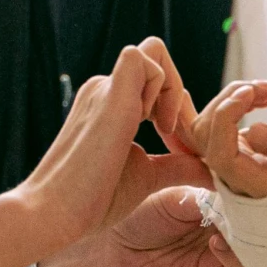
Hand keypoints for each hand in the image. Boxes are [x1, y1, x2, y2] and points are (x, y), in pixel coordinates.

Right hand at [0, 41, 201, 266]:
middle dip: (178, 94)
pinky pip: (144, 60)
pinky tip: (160, 128)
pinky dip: (163, 87)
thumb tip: (212, 168)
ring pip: (152, 52)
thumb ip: (178, 165)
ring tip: (170, 135)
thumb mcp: (147, 175)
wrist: (54, 214)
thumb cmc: (92, 200)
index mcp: (110, 104)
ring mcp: (105, 88)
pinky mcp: (110, 96)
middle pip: (155, 58)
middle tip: (181, 139)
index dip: (176, 108)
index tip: (180, 148)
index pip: (153, 80)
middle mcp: (104, 88)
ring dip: (172, 89)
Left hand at [34, 188, 247, 266]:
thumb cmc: (137, 210)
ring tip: (233, 222)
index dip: (260, 178)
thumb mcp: (176, 190)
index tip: (256, 169)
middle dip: (263, 206)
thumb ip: (210, 185)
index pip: (257, 185)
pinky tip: (217, 243)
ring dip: (255, 233)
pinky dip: (238, 257)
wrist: (110, 247)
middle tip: (253, 197)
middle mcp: (232, 220)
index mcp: (225, 192)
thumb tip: (244, 180)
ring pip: (264, 244)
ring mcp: (229, 248)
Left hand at [189, 82, 266, 198]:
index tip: (249, 91)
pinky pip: (219, 121)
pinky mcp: (236, 148)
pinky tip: (264, 94)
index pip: (221, 155)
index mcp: (257, 187)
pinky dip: (236, 101)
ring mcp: (233, 163)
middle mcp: (237, 179)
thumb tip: (253, 131)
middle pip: (205, 136)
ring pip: (207, 124)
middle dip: (230, 100)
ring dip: (233, 97)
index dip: (225, 119)